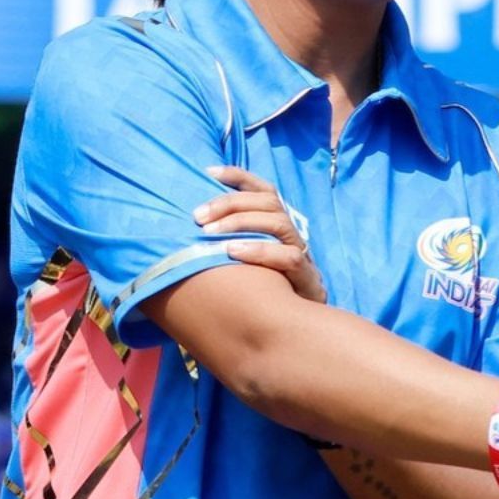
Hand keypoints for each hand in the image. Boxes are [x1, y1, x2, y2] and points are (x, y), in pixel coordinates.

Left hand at [195, 165, 325, 303]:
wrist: (296, 327)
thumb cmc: (264, 290)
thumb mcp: (246, 261)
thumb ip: (228, 241)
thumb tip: (190, 224)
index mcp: (278, 226)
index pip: (265, 190)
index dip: (240, 177)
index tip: (209, 172)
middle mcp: (291, 235)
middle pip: (269, 202)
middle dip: (231, 203)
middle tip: (198, 216)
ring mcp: (301, 254)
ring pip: (279, 223)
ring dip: (242, 223)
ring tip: (210, 232)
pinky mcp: (307, 278)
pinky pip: (289, 257)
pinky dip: (260, 251)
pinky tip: (233, 252)